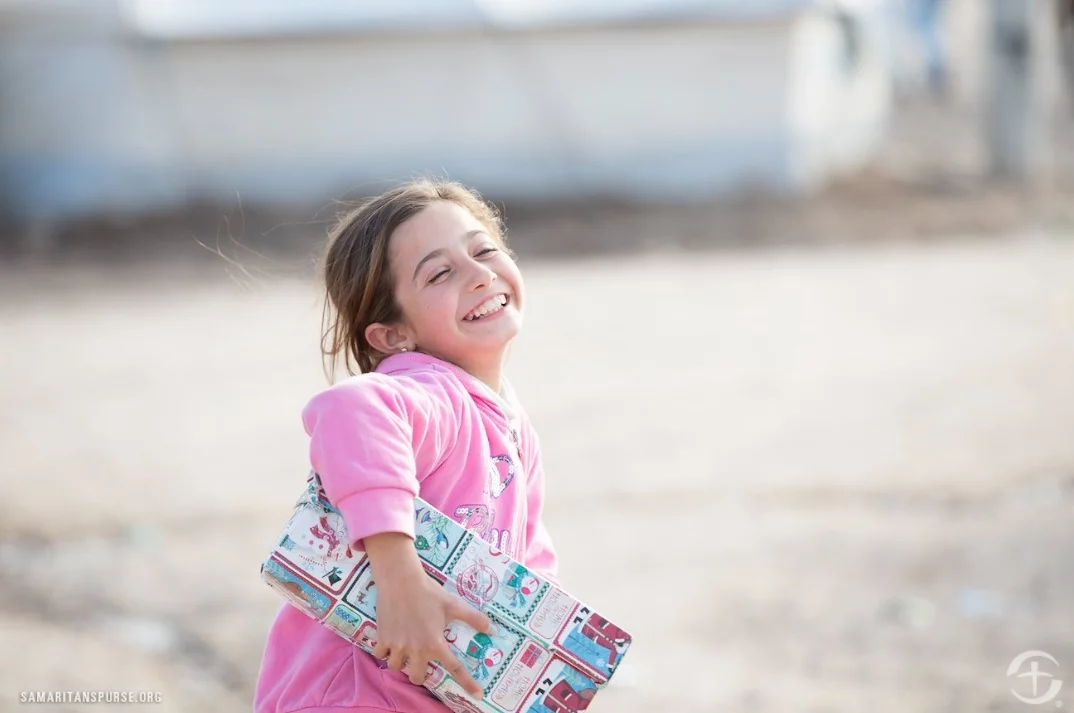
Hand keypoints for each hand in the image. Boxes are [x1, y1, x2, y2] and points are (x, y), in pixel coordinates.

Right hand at [364, 533, 491, 696]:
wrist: (400, 580)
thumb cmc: (429, 592)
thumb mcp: (454, 605)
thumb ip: (473, 618)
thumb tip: (493, 629)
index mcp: (436, 643)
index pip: (455, 668)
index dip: (467, 683)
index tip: (477, 695)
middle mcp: (416, 649)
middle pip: (417, 677)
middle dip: (419, 673)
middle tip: (421, 660)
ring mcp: (397, 645)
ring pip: (397, 668)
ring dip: (402, 662)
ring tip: (404, 650)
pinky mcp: (382, 638)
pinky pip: (380, 655)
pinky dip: (384, 652)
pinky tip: (389, 642)